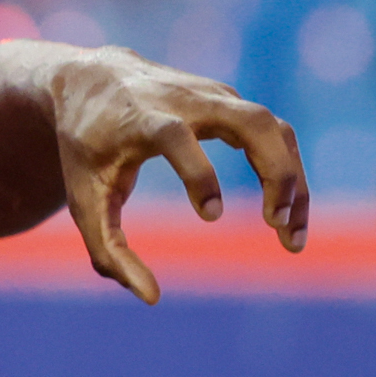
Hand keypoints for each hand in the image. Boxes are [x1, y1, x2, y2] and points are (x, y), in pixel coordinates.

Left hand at [49, 47, 306, 304]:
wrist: (90, 79)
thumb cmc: (86, 144)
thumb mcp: (83, 196)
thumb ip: (108, 249)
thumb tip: (151, 297)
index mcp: (144, 117)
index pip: (178, 135)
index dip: (198, 173)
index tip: (209, 215)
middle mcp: (186, 100)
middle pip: (250, 119)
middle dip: (274, 170)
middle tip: (275, 223)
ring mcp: (214, 95)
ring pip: (273, 127)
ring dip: (292, 178)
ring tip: (288, 234)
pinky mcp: (231, 101)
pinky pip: (276, 133)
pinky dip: (290, 171)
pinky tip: (287, 215)